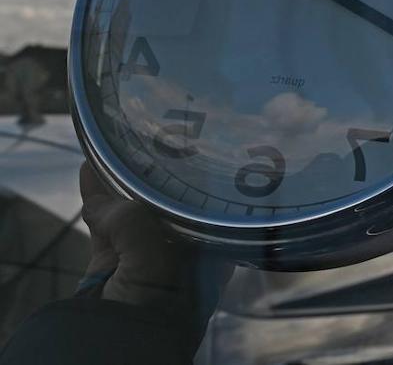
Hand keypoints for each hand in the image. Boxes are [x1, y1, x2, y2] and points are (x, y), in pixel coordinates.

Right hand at [78, 163, 232, 338]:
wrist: (112, 346)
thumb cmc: (154, 309)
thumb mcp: (155, 262)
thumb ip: (135, 224)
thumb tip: (105, 201)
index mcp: (211, 255)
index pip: (213, 208)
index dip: (204, 181)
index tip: (199, 151)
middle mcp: (181, 253)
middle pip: (173, 204)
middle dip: (162, 175)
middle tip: (156, 140)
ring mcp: (144, 257)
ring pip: (135, 209)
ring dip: (124, 180)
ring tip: (119, 146)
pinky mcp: (110, 263)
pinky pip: (104, 222)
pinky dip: (96, 196)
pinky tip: (90, 168)